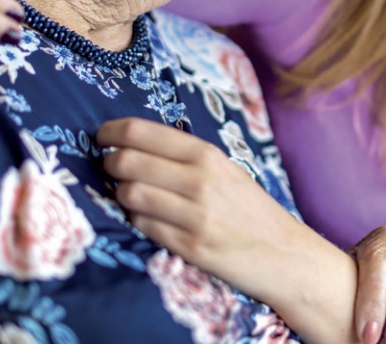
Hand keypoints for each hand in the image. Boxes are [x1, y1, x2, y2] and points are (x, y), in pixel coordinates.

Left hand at [96, 117, 305, 299]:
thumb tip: (133, 144)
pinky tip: (148, 220)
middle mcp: (199, 180)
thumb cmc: (249, 209)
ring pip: (129, 195)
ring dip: (121, 195)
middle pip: (127, 162)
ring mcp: (194, 216)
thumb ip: (185, 158)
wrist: (284, 253)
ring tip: (130, 196)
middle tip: (110, 168)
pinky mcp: (190, 247)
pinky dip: (138, 222)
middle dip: (109, 164)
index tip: (101, 137)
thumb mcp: (224, 170)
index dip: (110, 132)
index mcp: (206, 154)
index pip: (140, 132)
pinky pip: (142, 227)